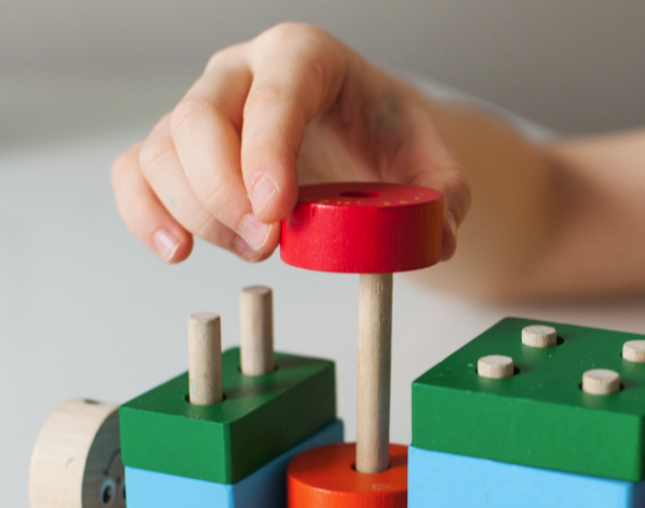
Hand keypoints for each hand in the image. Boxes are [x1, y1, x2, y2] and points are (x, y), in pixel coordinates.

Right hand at [111, 23, 469, 263]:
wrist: (359, 137)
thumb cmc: (384, 137)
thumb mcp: (429, 160)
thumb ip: (444, 195)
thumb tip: (436, 238)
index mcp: (307, 58)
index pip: (277, 87)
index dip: (267, 146)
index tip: (276, 208)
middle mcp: (243, 73)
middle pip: (200, 118)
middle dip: (225, 192)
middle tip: (268, 242)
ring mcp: (204, 108)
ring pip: (164, 150)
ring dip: (197, 213)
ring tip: (254, 249)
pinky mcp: (179, 149)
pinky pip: (137, 171)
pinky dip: (145, 213)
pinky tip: (178, 249)